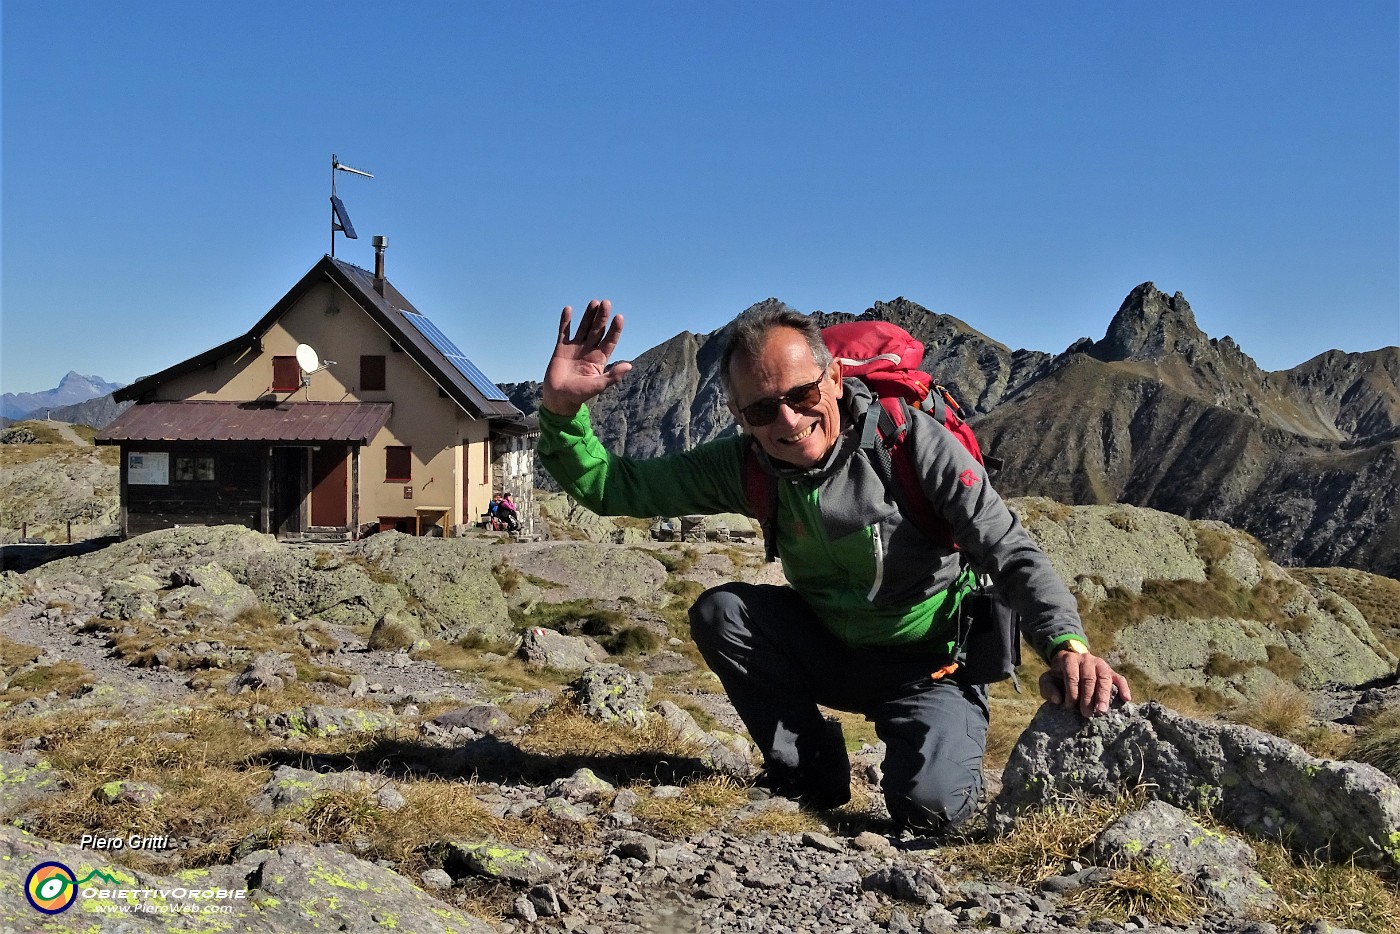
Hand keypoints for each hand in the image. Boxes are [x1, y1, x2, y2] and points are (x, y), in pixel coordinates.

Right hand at [540, 300, 633, 416]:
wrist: (559, 398)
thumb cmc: (579, 395)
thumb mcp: (598, 385)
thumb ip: (612, 376)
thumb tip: (629, 365)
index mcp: (599, 359)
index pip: (609, 340)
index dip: (614, 329)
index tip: (619, 317)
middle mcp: (589, 350)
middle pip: (597, 330)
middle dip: (602, 317)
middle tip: (606, 303)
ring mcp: (575, 348)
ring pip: (583, 327)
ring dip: (588, 315)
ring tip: (594, 302)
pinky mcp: (561, 348)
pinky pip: (564, 332)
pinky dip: (566, 321)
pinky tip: (568, 309)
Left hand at [1039, 650, 1131, 717]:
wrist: (1070, 662)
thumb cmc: (1059, 675)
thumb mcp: (1047, 678)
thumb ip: (1047, 687)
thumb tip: (1057, 700)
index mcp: (1069, 659)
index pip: (1072, 676)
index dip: (1071, 692)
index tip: (1069, 706)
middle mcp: (1086, 659)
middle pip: (1089, 678)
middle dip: (1087, 697)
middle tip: (1086, 714)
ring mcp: (1100, 664)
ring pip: (1105, 678)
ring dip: (1103, 695)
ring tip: (1101, 711)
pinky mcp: (1111, 671)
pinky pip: (1120, 678)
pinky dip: (1124, 688)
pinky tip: (1126, 699)